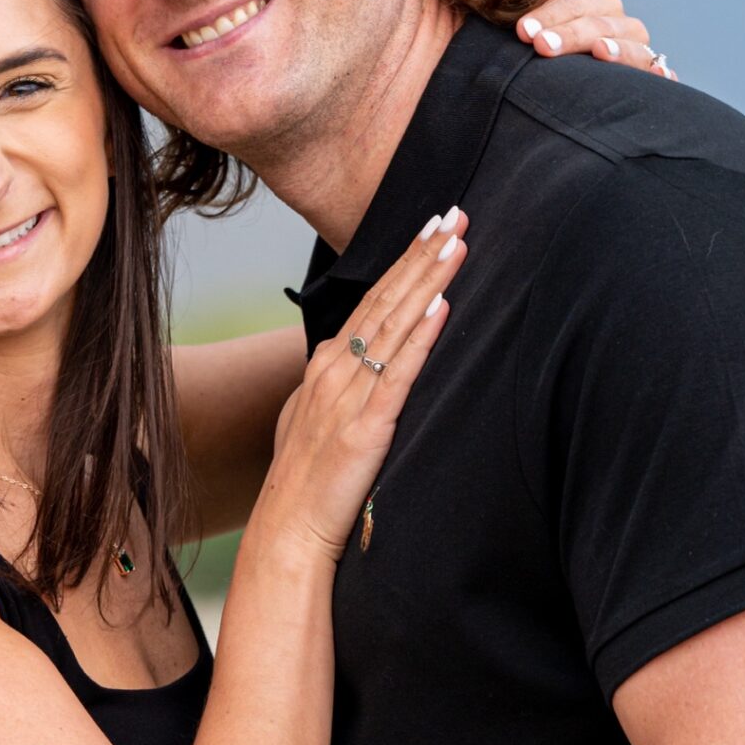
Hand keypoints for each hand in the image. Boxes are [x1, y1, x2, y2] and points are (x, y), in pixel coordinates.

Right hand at [254, 210, 466, 562]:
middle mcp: (335, 370)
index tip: (431, 227)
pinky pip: (398, 373)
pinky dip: (420, 337)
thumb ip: (334, 387)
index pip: (371, 300)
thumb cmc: (304, 482)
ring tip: (457, 242)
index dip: (403, 261)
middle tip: (455, 213)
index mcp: (326, 365)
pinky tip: (440, 307)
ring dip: (427, 280)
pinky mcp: (367, 426)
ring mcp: (349, 395)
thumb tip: (350, 362)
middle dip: (422, 253)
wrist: (287, 531)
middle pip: (386, 299)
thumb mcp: (313, 420)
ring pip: (394, 324)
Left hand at [515, 0, 674, 76]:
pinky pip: (662, 73)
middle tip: (541, 46)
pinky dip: (662, 72)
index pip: (576, 4)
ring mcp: (642, 50)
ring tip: (599, 51)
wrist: (585, 86)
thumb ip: (547, 9)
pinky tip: (659, 74)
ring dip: (617, 49)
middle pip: (599, 24)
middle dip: (570, 34)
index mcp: (600, 6)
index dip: (550, 14)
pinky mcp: (654, 76)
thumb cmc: (559, 54)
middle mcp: (624, 25)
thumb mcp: (549, 30)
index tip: (524, 30)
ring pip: (632, 46)